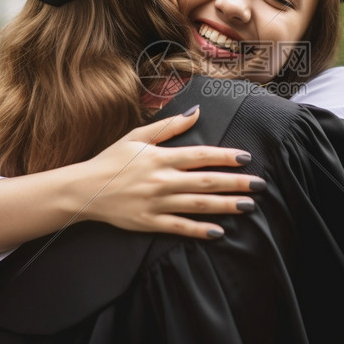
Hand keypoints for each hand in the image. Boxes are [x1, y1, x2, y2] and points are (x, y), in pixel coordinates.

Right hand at [79, 106, 263, 239]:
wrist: (83, 190)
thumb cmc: (111, 160)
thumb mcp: (136, 136)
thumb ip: (168, 126)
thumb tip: (195, 112)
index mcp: (160, 157)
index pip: (200, 155)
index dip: (225, 156)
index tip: (246, 158)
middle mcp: (161, 180)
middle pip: (206, 181)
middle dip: (235, 183)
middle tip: (260, 185)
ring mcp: (156, 203)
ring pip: (197, 205)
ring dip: (225, 206)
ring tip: (248, 206)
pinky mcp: (149, 222)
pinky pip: (179, 228)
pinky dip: (200, 230)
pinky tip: (220, 231)